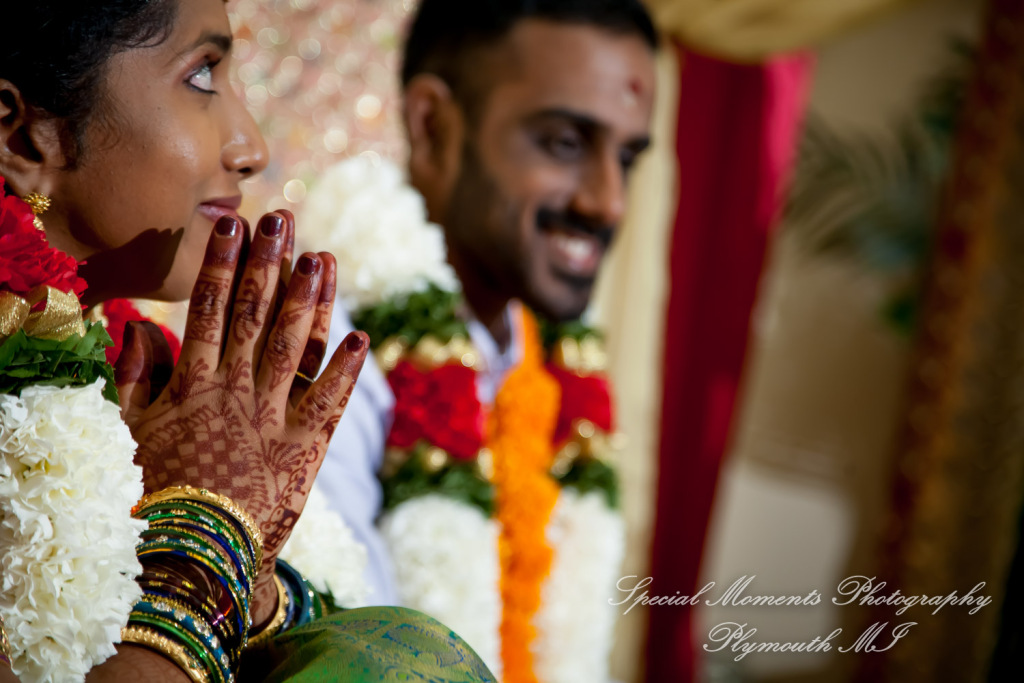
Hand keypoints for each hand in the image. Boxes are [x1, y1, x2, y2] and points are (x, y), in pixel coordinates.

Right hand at [114, 212, 367, 621]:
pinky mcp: (305, 450)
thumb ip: (135, 378)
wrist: (194, 555)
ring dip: (309, 300)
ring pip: (293, 346)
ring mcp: (273, 419)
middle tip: (283, 218)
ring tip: (323, 257)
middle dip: (269, 264)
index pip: (207, 311)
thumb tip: (142, 326)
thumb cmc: (157, 494)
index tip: (232, 225)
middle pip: (254, 316)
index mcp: (195, 385)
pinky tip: (362, 336)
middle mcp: (237, 392)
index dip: (220, 265)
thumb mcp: (131, 433)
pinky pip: (329, 401)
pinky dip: (345, 369)